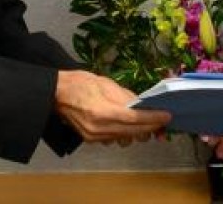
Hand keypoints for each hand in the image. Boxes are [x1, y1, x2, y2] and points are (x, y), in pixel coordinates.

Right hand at [54, 71, 169, 144]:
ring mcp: (94, 137)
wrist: (56, 94)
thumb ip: (125, 96)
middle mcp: (99, 129)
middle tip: (162, 120)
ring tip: (147, 122)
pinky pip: (114, 138)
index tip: (167, 116)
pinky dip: (125, 132)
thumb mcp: (105, 83)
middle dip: (150, 127)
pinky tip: (129, 124)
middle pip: (133, 132)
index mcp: (102, 112)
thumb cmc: (79, 83)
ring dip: (139, 131)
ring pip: (125, 138)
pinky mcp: (91, 140)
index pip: (135, 119)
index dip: (153, 119)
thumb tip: (141, 105)